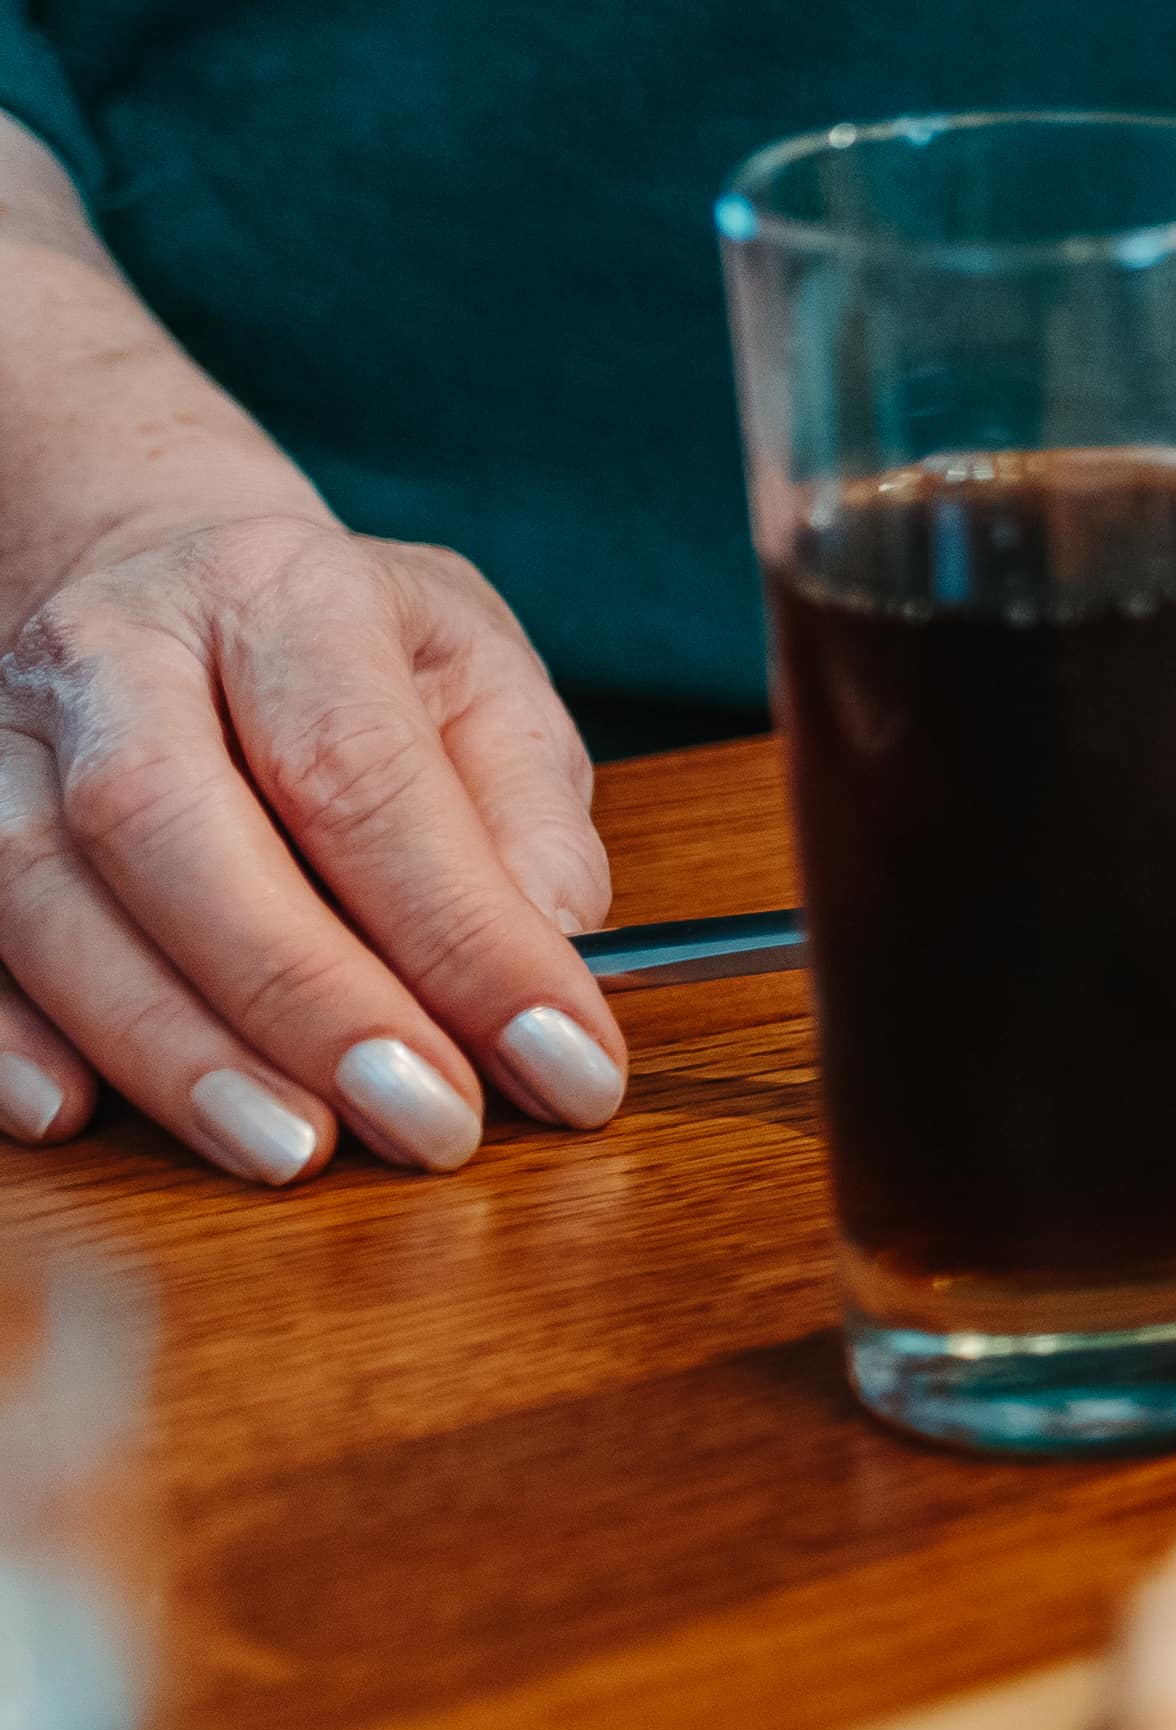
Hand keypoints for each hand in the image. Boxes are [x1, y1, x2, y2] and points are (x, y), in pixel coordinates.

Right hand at [0, 293, 625, 1179]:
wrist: (159, 578)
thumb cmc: (345, 654)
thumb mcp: (480, 685)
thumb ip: (528, 821)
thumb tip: (552, 962)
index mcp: (280, 593)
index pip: (363, 775)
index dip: (464, 935)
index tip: (565, 1063)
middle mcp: (114, 649)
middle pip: (170, 825)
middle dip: (302, 997)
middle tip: (425, 1122)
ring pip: (40, 893)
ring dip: (166, 1045)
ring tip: (291, 1151)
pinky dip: (1, 1036)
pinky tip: (74, 1116)